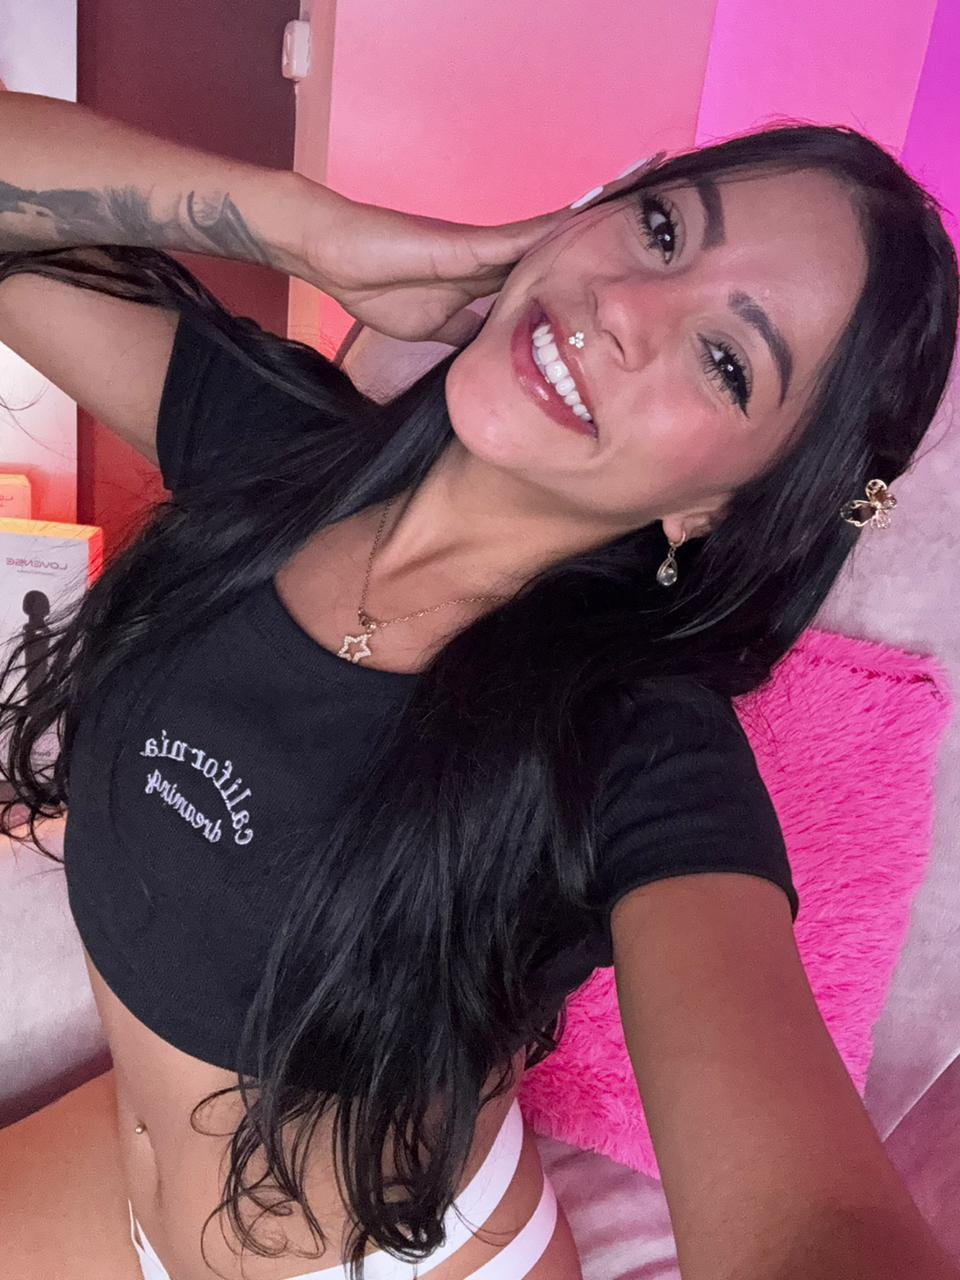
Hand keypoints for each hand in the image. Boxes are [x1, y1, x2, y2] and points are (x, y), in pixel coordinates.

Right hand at [301, 156, 664, 345]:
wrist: (337, 257)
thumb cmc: (380, 288)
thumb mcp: (440, 328)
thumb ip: (471, 334)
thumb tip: (496, 353)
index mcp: (492, 282)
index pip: (550, 275)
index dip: (586, 272)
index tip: (625, 263)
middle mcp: (500, 258)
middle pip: (564, 242)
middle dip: (610, 230)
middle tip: (662, 204)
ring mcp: (489, 247)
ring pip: (557, 232)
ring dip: (601, 215)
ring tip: (650, 190)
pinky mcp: (474, 244)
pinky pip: (530, 235)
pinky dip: (566, 225)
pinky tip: (602, 211)